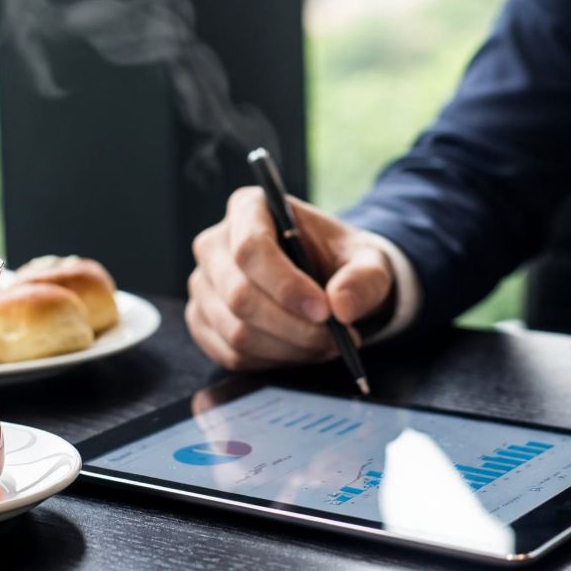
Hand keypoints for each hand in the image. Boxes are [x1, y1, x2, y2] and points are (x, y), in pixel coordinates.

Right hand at [186, 187, 394, 370]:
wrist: (329, 281)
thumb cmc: (342, 262)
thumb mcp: (368, 261)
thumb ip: (364, 279)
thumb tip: (342, 306)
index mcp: (249, 208)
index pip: (250, 248)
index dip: (285, 285)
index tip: (324, 311)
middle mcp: (215, 244)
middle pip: (240, 295)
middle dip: (293, 326)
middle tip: (334, 338)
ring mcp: (203, 285)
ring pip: (236, 331)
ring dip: (288, 348)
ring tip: (325, 345)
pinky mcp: (202, 321)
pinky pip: (231, 354)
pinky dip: (272, 362)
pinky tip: (300, 351)